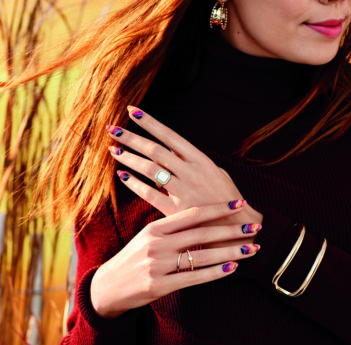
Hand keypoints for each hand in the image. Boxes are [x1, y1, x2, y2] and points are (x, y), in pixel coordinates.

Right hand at [90, 202, 260, 318]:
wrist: (107, 287)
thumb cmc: (133, 259)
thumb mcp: (146, 236)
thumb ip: (170, 227)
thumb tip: (200, 214)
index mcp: (154, 228)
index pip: (192, 214)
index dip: (218, 208)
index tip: (240, 203)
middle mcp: (156, 244)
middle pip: (201, 234)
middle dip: (232, 230)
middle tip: (255, 227)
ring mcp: (157, 266)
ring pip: (201, 256)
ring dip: (230, 252)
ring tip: (251, 249)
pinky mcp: (159, 286)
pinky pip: (193, 278)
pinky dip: (215, 273)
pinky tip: (232, 269)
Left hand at [105, 106, 262, 246]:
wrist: (238, 227)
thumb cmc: (227, 199)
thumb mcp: (215, 172)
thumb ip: (193, 161)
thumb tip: (171, 148)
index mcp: (201, 159)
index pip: (169, 135)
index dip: (149, 122)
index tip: (131, 110)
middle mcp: (191, 172)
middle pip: (154, 150)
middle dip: (131, 138)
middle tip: (112, 129)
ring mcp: (183, 190)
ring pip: (150, 169)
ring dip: (129, 158)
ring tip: (113, 150)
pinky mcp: (176, 210)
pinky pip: (150, 194)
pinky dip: (134, 184)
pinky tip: (122, 176)